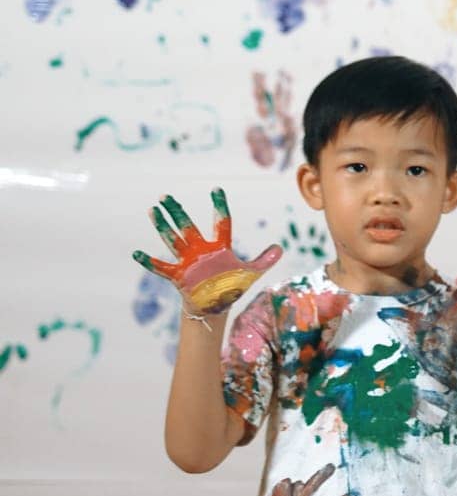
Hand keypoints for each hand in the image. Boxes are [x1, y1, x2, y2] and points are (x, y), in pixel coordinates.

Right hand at [132, 188, 281, 314]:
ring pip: (173, 240)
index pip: (221, 222)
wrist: (217, 306)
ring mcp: (188, 261)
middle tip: (165, 196)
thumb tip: (280, 248)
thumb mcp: (251, 272)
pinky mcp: (179, 276)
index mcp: (220, 247)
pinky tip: (136, 253)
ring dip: (163, 226)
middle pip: (188, 227)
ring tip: (152, 210)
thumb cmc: (232, 286)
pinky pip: (161, 267)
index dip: (219, 206)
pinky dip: (149, 262)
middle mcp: (201, 250)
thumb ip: (265, 259)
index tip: (216, 189)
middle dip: (177, 212)